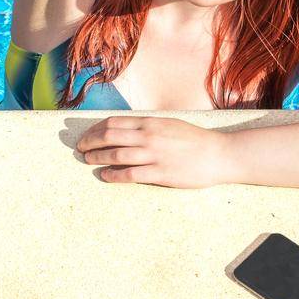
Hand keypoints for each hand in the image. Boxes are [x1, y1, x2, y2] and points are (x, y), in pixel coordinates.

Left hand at [75, 116, 239, 188]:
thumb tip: (125, 129)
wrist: (218, 154)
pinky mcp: (160, 173)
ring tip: (88, 160)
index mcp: (150, 122)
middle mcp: (149, 136)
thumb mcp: (168, 124)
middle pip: (109, 136)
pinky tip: (104, 176)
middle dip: (91, 141)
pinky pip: (130, 174)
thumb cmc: (194, 139)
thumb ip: (147, 126)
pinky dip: (113, 175)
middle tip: (80, 147)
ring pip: (116, 154)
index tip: (87, 134)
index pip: (113, 122)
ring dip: (97, 157)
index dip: (96, 128)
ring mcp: (154, 155)